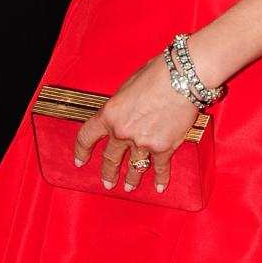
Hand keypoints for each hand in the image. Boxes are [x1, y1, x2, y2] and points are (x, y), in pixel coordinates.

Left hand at [74, 56, 197, 195]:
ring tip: (129, 187)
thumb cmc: (156, 75)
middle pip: (110, 158)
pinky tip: (159, 186)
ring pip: (134, 168)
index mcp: (110, 114)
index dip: (81, 151)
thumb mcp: (127, 87)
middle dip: (108, 173)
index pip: (87, 137)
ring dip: (131, 180)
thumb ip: (121, 107)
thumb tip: (122, 115)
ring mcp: (143, 143)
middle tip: (108, 182)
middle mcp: (123, 132)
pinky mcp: (164, 148)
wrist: (181, 79)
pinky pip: (159, 168)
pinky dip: (160, 179)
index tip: (80, 161)